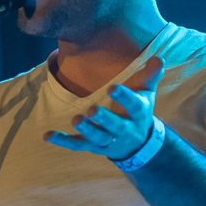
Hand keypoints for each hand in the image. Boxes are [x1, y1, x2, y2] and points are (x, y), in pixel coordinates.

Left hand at [46, 56, 164, 160]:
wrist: (138, 145)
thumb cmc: (139, 112)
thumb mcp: (147, 94)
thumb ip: (151, 76)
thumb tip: (158, 58)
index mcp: (138, 115)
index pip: (134, 106)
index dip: (124, 98)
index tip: (112, 87)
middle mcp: (125, 130)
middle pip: (115, 126)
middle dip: (104, 119)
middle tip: (91, 110)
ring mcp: (108, 141)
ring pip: (97, 138)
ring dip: (86, 130)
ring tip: (76, 119)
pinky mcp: (93, 147)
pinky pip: (77, 145)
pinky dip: (62, 141)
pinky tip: (47, 135)